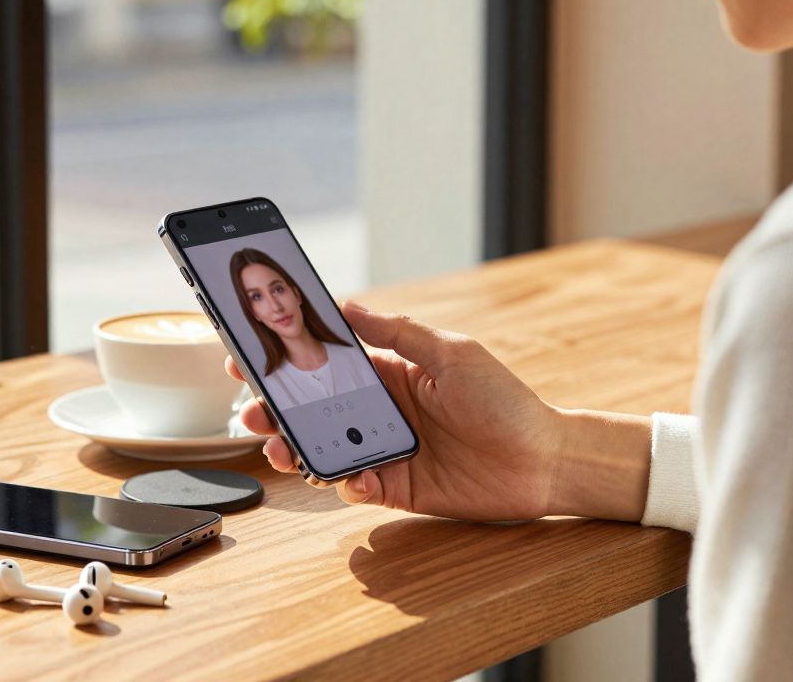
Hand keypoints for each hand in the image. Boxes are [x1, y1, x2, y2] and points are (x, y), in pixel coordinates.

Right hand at [227, 301, 568, 521]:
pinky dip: (345, 482)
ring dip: (295, 448)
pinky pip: (356, 486)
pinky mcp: (397, 487)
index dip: (288, 360)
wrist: (544, 460)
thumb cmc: (505, 401)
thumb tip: (347, 305)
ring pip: (326, 449)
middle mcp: (382, 412)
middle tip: (250, 410)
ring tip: (277, 447)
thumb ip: (398, 334)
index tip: (249, 355)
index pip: (327, 364)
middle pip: (314, 410)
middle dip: (276, 409)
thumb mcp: (452, 354)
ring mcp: (387, 450)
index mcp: (391, 374)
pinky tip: (352, 477)